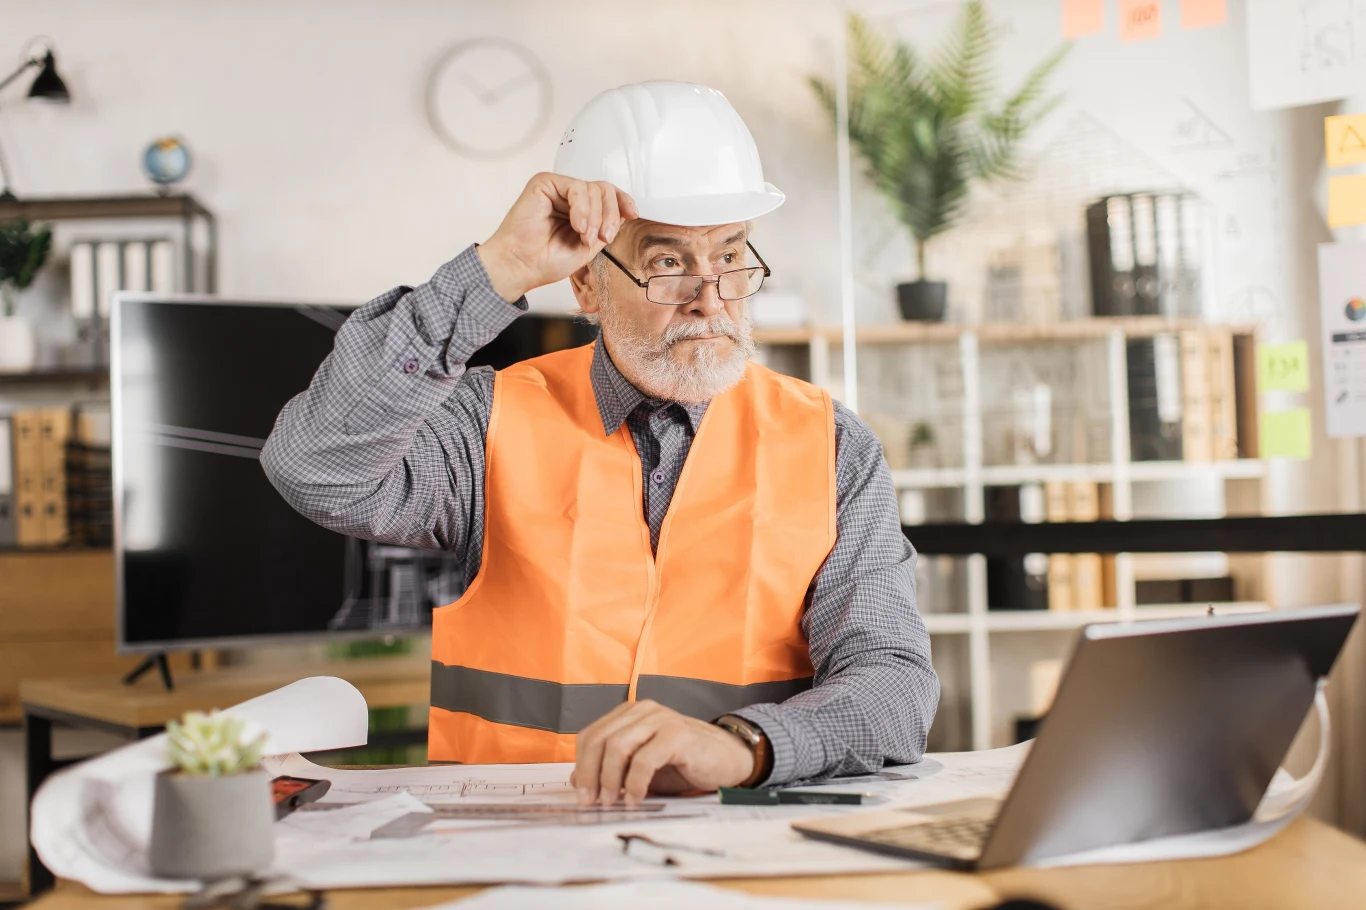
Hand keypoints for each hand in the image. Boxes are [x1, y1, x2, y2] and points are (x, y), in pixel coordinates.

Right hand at [477, 172, 638, 301]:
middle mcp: (568, 197)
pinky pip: (577, 187)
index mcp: (579, 210)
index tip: (633, 214)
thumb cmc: (546, 261)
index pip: (608, 195)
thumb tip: (626, 211)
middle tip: (603, 238)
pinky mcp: (545, 183)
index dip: (623, 201)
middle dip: (611, 215)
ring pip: (594, 189)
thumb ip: (606, 226)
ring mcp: (557, 188)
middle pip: (605, 190)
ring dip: (596, 217)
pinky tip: (576, 226)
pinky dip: (582, 209)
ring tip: (584, 237)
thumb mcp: (589, 245)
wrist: (521, 266)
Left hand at [569, 699, 755, 806]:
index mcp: (630, 714)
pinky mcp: (678, 734)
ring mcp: (661, 719)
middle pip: (600, 739)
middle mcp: (643, 711)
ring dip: (610, 779)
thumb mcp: (641, 768)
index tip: (581, 794)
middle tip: (591, 801)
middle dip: (590, 774)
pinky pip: (645, 759)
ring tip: (612, 802)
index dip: (581, 764)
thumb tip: (577, 779)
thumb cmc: (684, 763)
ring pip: (618, 746)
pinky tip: (635, 799)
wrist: (728, 759)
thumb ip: (611, 769)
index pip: (592, 734)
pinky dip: (634, 783)